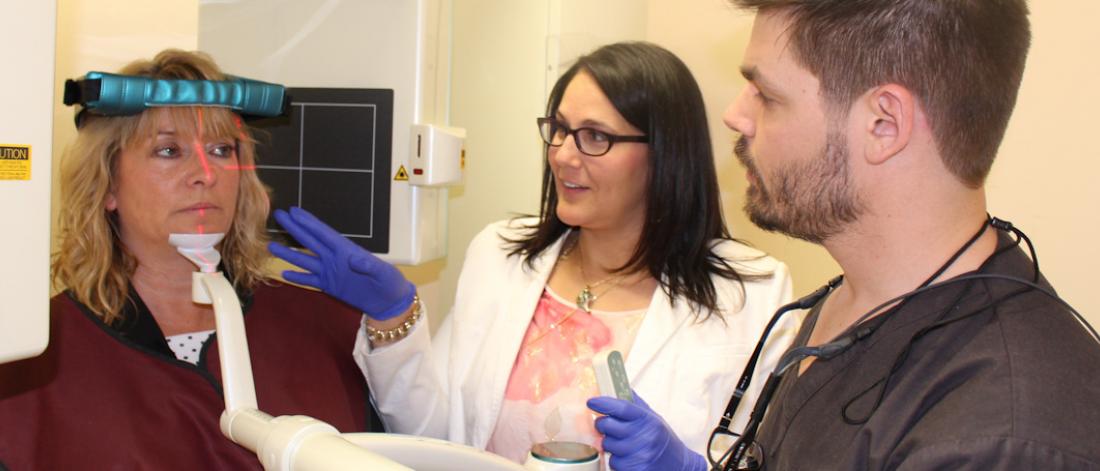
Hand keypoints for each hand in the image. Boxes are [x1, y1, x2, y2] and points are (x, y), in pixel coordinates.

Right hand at [268, 206, 414, 319]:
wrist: (389, 303)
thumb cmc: (390, 283)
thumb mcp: (383, 272)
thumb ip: (368, 265)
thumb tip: (354, 258)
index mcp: (346, 250)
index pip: (324, 233)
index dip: (309, 222)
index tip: (294, 211)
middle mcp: (335, 258)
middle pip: (310, 241)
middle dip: (294, 229)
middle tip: (278, 216)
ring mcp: (330, 272)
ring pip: (305, 260)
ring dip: (289, 253)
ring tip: (271, 245)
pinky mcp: (329, 286)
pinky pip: (310, 280)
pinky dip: (297, 277)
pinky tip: (284, 272)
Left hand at [588, 392, 706, 470]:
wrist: (679, 465)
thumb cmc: (662, 439)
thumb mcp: (653, 418)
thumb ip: (634, 404)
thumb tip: (616, 385)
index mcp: (647, 419)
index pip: (621, 407)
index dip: (603, 403)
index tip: (592, 401)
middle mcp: (643, 436)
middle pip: (607, 426)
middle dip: (603, 425)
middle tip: (608, 425)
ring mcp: (638, 455)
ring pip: (607, 445)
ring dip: (611, 444)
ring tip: (625, 444)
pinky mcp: (634, 469)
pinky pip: (613, 462)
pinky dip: (617, 460)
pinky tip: (629, 457)